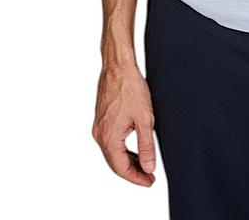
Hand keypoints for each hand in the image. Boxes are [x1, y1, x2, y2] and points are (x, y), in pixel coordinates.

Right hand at [92, 64, 156, 185]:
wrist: (118, 66)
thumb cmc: (131, 87)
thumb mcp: (145, 119)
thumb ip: (146, 146)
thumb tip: (148, 167)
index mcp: (109, 138)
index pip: (121, 168)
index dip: (137, 178)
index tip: (149, 181)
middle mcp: (100, 135)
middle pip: (115, 163)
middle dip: (132, 171)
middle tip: (149, 176)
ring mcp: (98, 127)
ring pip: (112, 153)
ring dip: (127, 161)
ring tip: (144, 165)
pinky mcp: (101, 120)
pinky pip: (110, 142)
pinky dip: (121, 149)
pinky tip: (133, 149)